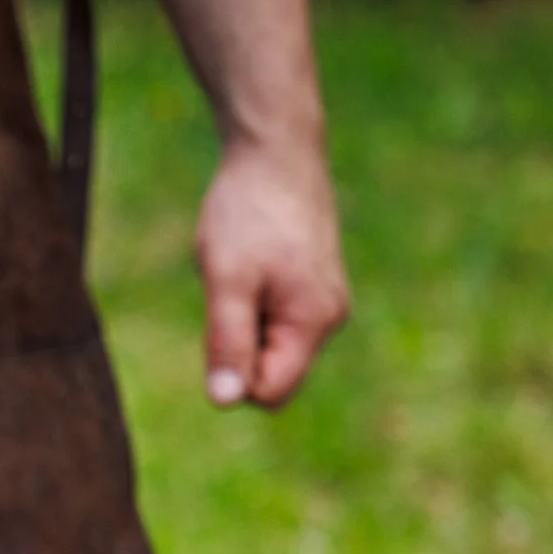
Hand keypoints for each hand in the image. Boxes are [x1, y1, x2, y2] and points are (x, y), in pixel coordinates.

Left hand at [196, 134, 349, 408]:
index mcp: (314, 323)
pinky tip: (249, 266)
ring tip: (241, 273)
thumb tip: (224, 402)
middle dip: (239, 347)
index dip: (234, 374)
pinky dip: (251, 304)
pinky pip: (273, 322)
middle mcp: (329, 318)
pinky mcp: (312, 287)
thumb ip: (228, 342)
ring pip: (270, 346)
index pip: (270, 393)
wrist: (275, 151)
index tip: (222, 324)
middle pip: (271, 373)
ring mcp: (324, 302)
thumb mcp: (227, 281)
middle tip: (230, 293)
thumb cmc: (248, 213)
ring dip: (243, 322)